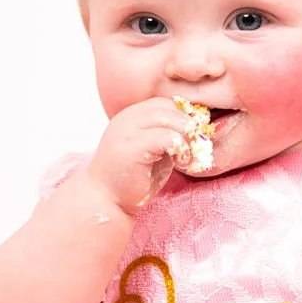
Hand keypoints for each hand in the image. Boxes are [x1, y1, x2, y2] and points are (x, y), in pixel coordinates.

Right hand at [86, 97, 193, 215]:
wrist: (105, 200)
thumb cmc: (131, 179)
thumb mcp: (154, 150)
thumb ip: (168, 134)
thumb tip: (196, 126)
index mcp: (132, 116)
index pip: (166, 102)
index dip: (184, 116)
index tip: (192, 137)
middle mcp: (128, 118)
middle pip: (170, 107)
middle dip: (188, 126)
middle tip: (195, 147)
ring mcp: (129, 130)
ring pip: (172, 119)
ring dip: (187, 137)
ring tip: (186, 156)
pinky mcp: (133, 146)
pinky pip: (168, 137)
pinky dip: (182, 149)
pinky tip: (181, 163)